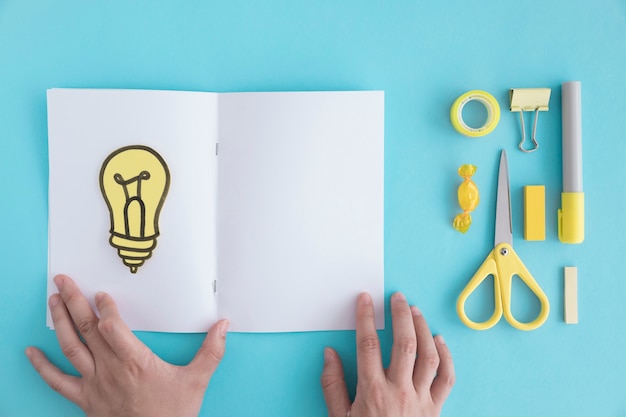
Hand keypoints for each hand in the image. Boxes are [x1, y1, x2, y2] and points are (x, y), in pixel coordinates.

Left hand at [26, 274, 228, 416]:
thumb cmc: (172, 415)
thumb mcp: (196, 381)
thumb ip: (211, 352)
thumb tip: (223, 325)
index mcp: (135, 362)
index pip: (112, 327)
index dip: (104, 307)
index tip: (101, 293)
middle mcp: (110, 370)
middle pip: (87, 330)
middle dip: (73, 302)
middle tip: (63, 280)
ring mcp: (93, 385)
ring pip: (71, 347)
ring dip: (59, 322)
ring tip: (51, 301)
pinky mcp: (84, 400)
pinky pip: (57, 382)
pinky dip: (41, 366)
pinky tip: (30, 352)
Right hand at [321, 292, 454, 416]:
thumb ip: (332, 385)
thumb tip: (329, 354)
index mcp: (372, 391)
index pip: (368, 344)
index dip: (365, 318)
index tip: (364, 299)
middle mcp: (399, 391)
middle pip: (403, 344)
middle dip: (400, 315)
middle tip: (397, 297)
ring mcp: (421, 399)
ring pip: (427, 356)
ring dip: (423, 329)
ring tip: (415, 311)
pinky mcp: (436, 408)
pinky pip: (447, 378)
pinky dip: (446, 356)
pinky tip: (439, 340)